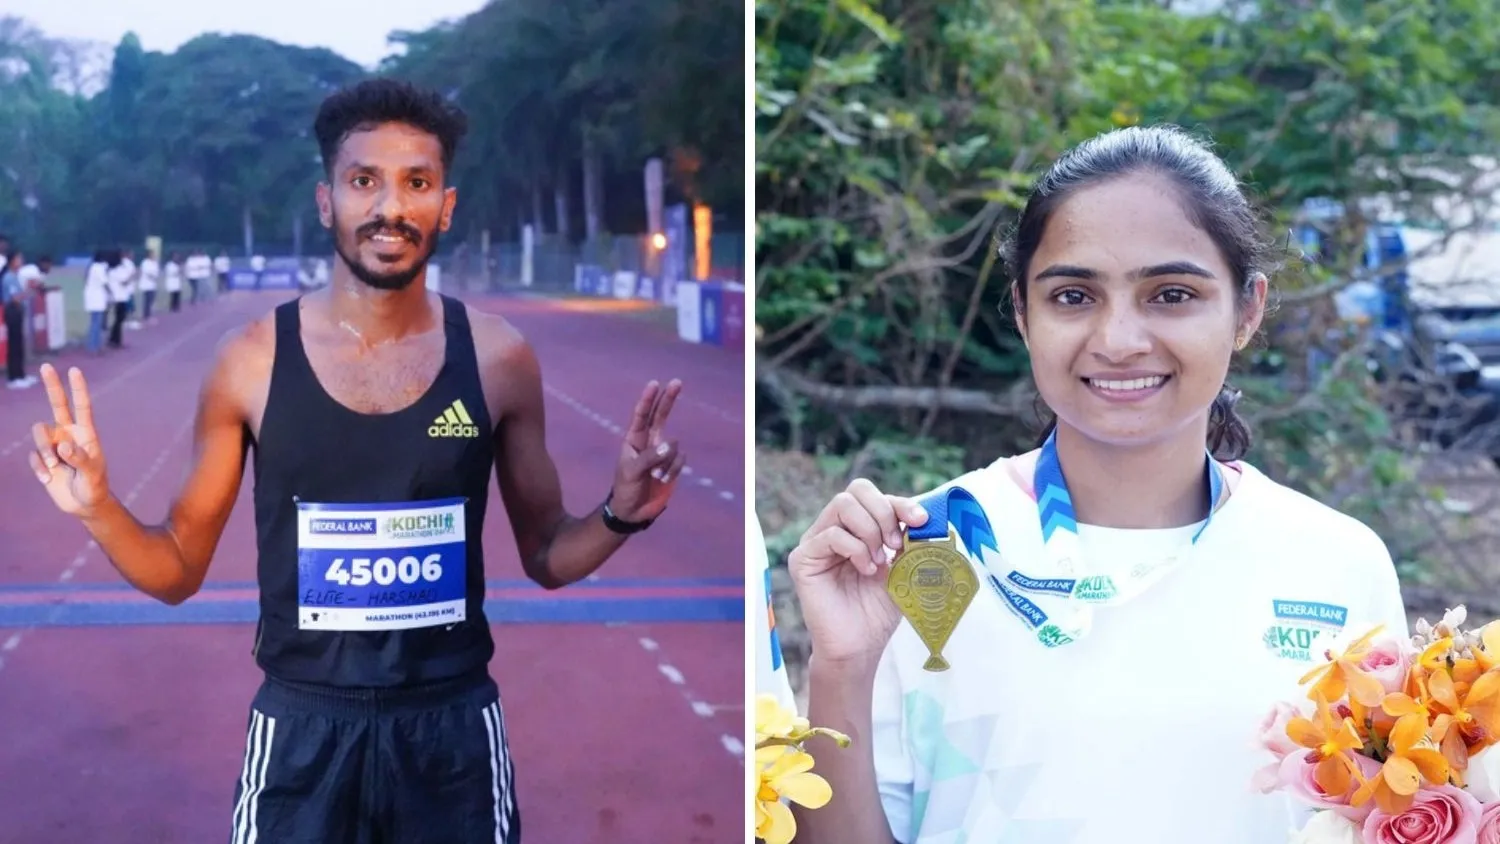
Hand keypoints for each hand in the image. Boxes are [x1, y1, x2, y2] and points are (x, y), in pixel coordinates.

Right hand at [28, 363, 110, 517]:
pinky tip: (49, 479)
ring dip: (43, 451)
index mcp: (86, 434)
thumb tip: (64, 445)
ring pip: (39, 434)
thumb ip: (80, 460)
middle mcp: (68, 434)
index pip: (82, 407)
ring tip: (54, 467)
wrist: (84, 504)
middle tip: (47, 366)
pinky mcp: (42, 459)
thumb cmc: (94, 487)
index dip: (78, 389)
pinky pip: (33, 456)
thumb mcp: (92, 475)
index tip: (75, 370)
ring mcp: (54, 445)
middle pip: (57, 405)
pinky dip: (39, 468)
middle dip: (52, 386)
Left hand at [608, 379, 684, 522]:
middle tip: (677, 381)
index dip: (648, 399)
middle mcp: (649, 441)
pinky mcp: (672, 465)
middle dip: (668, 399)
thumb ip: (650, 457)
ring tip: (654, 476)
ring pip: (674, 446)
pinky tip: (662, 479)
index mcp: (633, 439)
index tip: (654, 384)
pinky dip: (672, 471)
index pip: (641, 415)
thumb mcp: (632, 472)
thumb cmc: (625, 488)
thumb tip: (671, 445)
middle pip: (661, 416)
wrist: (633, 511)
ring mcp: (662, 453)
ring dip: (666, 462)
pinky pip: (680, 461)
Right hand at [787, 478, 929, 666]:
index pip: (873, 496)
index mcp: (855, 528)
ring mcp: (815, 542)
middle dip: (884, 512)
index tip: (921, 521)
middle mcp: (832, 529)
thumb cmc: (879, 610)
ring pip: (842, 505)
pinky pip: (831, 535)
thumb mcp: (903, 568)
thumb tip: (926, 517)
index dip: (899, 502)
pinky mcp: (802, 559)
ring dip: (870, 530)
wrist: (861, 646)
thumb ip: (909, 540)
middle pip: (856, 490)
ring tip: (879, 561)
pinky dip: (856, 549)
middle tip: (896, 544)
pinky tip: (866, 571)